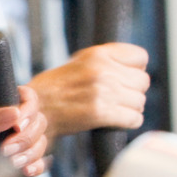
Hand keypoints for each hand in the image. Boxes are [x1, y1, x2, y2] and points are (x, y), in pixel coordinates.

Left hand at [0, 87, 50, 176]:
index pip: (23, 98)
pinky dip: (36, 165)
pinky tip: (27, 171)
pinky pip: (34, 162)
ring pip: (37, 142)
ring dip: (31, 152)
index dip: (28, 109)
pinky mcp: (10, 164)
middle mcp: (2, 125)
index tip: (18, 125)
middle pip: (36, 122)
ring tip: (11, 161)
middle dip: (27, 136)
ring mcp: (8, 144)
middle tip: (6, 149)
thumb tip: (13, 112)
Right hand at [26, 42, 149, 135]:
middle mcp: (102, 71)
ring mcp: (103, 92)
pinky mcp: (101, 113)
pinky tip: (112, 121)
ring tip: (112, 109)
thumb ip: (105, 62)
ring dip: (130, 108)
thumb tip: (134, 68)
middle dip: (133, 91)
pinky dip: (127, 122)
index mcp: (96, 55)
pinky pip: (135, 119)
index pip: (140, 57)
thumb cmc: (53, 89)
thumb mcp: (78, 63)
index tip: (126, 76)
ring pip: (140, 101)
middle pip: (143, 81)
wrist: (34, 111)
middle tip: (116, 97)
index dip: (136, 69)